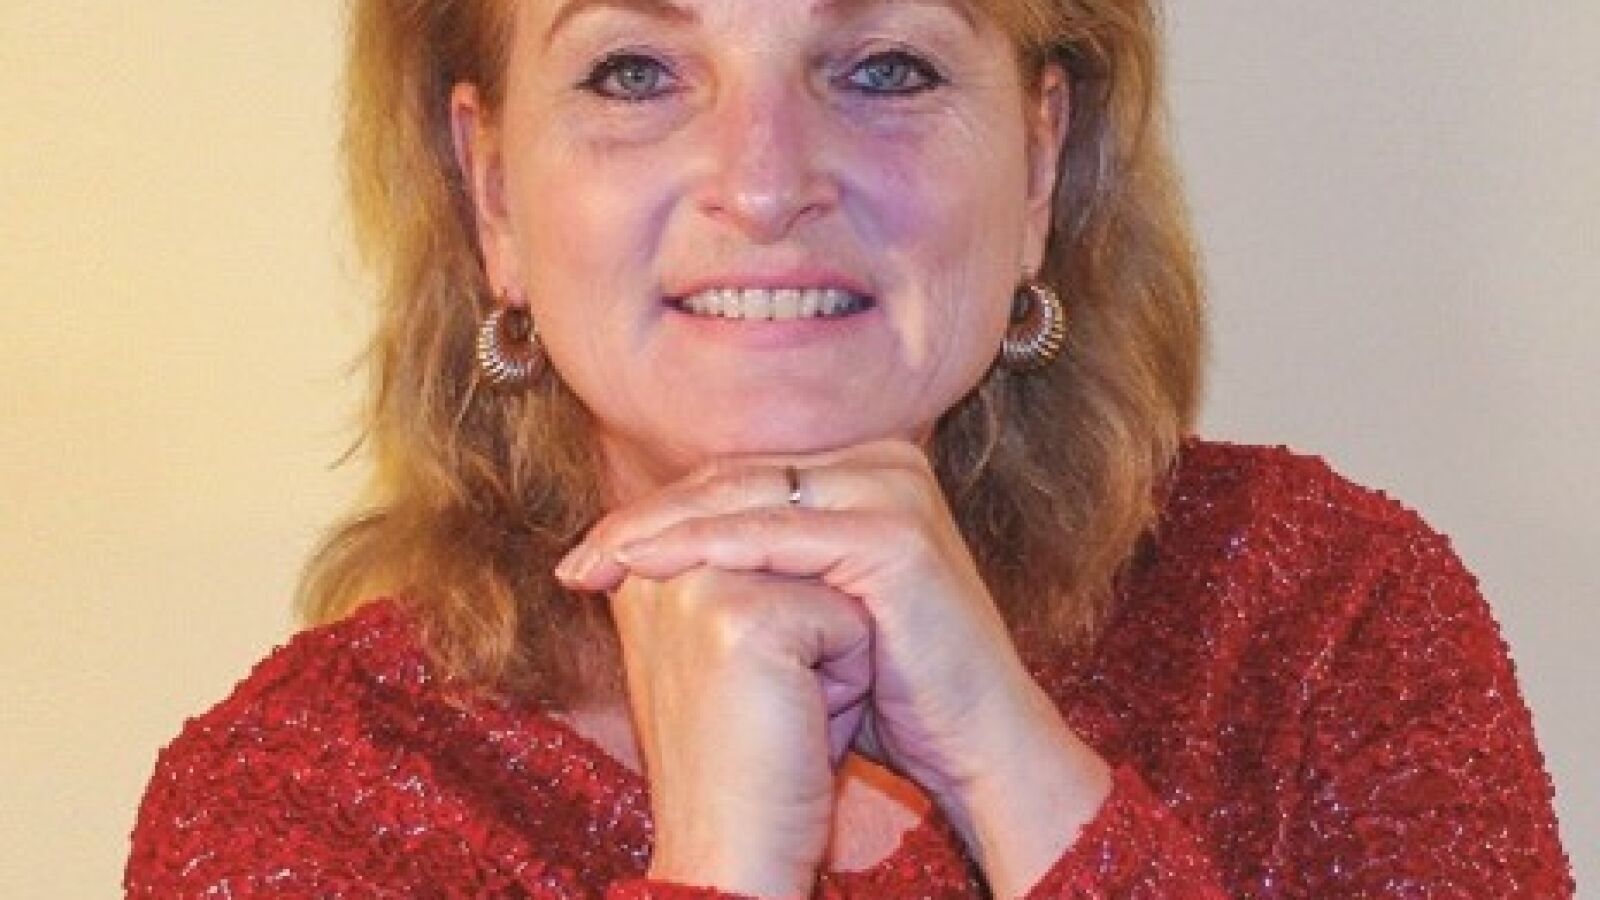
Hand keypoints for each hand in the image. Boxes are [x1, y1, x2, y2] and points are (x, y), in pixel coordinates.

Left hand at [558, 440, 1110, 891]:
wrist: (978, 747)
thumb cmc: (889, 695)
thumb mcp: (805, 614)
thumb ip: (748, 564)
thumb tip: (637, 546)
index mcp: (866, 467)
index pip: (738, 479)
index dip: (657, 514)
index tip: (585, 557)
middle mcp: (886, 461)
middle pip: (735, 481)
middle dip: (645, 522)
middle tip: (575, 561)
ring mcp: (895, 488)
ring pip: (747, 500)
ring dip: (659, 531)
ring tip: (594, 564)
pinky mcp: (896, 531)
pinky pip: (777, 534)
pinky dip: (704, 549)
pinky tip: (646, 569)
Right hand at [596, 567, 871, 896]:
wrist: (732, 856)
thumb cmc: (753, 765)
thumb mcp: (742, 653)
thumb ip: (752, 575)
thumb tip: (809, 512)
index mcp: (648, 569)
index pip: (765, 534)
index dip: (795, 613)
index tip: (756, 692)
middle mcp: (660, 565)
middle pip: (799, 549)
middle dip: (815, 624)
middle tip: (772, 708)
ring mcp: (695, 586)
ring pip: (827, 576)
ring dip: (833, 646)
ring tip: (787, 713)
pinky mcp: (739, 618)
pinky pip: (846, 615)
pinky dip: (848, 676)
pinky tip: (802, 726)